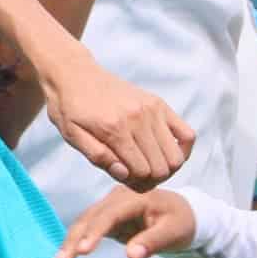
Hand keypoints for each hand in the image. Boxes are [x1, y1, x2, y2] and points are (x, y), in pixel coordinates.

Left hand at [39, 51, 192, 188]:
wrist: (75, 74)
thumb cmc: (69, 108)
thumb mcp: (72, 136)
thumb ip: (98, 157)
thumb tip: (125, 174)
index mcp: (114, 129)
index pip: (141, 172)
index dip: (134, 184)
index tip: (124, 179)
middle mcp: (138, 118)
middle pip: (162, 168)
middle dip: (150, 179)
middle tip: (135, 176)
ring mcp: (152, 109)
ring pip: (176, 156)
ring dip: (164, 168)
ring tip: (147, 165)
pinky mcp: (158, 103)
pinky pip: (187, 134)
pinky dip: (182, 150)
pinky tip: (163, 152)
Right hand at [46, 187, 198, 257]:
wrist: (181, 213)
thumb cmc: (180, 221)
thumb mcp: (174, 232)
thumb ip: (153, 242)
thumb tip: (131, 257)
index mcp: (133, 197)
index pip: (108, 215)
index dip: (95, 233)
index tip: (83, 252)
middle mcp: (115, 199)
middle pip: (87, 220)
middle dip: (71, 244)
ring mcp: (106, 209)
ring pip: (80, 228)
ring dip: (66, 250)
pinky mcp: (103, 221)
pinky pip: (84, 235)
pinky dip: (72, 251)